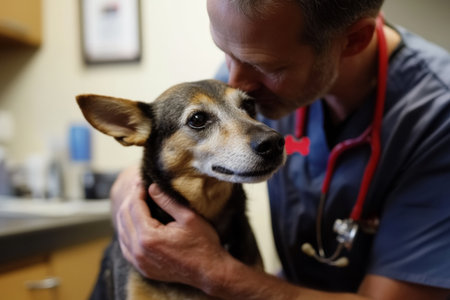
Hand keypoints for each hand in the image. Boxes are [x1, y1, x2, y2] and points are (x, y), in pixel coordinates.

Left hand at [113, 177, 228, 288]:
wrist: (209, 271)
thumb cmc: (203, 244)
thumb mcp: (188, 217)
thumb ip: (167, 201)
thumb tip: (152, 187)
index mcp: (149, 237)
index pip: (134, 206)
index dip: (138, 190)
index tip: (143, 180)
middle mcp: (138, 251)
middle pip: (123, 217)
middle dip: (130, 199)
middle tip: (140, 188)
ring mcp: (138, 261)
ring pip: (121, 231)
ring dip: (126, 214)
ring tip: (138, 201)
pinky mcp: (142, 267)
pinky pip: (125, 246)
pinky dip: (127, 231)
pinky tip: (135, 222)